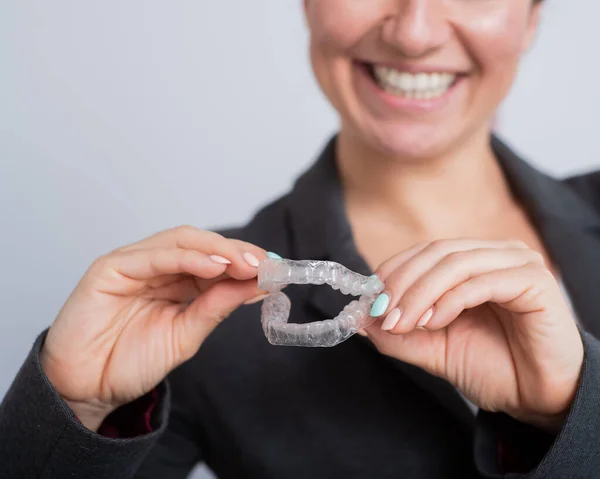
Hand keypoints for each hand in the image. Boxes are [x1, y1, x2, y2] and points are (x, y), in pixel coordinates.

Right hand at [41, 226, 266, 430]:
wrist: (86, 389)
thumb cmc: (131, 362)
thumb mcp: (187, 334)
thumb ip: (216, 306)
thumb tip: (257, 283)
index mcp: (176, 281)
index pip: (215, 260)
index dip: (246, 261)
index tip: (276, 270)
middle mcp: (157, 267)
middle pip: (202, 245)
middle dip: (237, 252)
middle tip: (266, 265)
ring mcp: (133, 263)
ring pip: (181, 242)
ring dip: (217, 250)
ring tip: (246, 264)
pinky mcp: (110, 268)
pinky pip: (152, 256)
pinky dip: (186, 257)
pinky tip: (214, 266)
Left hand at [362, 239, 583, 432]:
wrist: (538, 399)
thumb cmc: (493, 368)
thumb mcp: (433, 348)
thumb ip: (398, 332)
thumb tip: (359, 318)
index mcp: (473, 262)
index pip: (424, 252)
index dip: (393, 272)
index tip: (369, 302)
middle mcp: (495, 255)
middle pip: (436, 252)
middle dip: (402, 284)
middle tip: (381, 314)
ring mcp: (518, 263)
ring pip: (455, 263)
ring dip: (420, 293)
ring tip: (401, 322)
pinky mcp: (535, 281)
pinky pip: (482, 282)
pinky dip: (450, 300)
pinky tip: (433, 323)